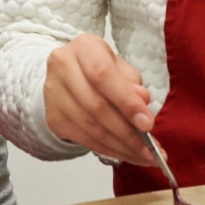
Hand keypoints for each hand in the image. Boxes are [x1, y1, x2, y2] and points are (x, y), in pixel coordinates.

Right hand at [44, 34, 155, 165]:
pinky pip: (84, 140)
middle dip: (127, 133)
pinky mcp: (53, 118)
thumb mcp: (120, 67)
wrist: (66, 76)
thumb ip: (132, 83)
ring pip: (90, 128)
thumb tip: (142, 102)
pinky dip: (108, 150)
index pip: (103, 75)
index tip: (148, 125)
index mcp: (84, 47)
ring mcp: (53, 94)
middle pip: (96, 106)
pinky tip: (126, 154)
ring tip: (144, 157)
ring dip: (120, 147)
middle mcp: (62, 67)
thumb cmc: (100, 69)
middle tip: (151, 151)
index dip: (126, 101)